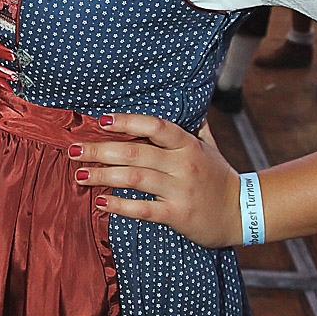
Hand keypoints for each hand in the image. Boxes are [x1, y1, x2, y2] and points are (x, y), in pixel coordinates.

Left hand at [72, 113, 241, 247]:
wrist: (243, 212)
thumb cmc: (219, 176)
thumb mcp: (209, 146)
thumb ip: (193, 126)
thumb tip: (185, 101)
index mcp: (188, 144)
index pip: (156, 126)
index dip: (128, 121)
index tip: (101, 120)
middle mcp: (183, 163)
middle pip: (135, 151)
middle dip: (100, 149)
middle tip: (73, 149)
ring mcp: (180, 189)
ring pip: (134, 178)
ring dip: (103, 175)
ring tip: (79, 174)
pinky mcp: (178, 214)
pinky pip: (143, 208)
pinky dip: (119, 205)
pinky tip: (100, 202)